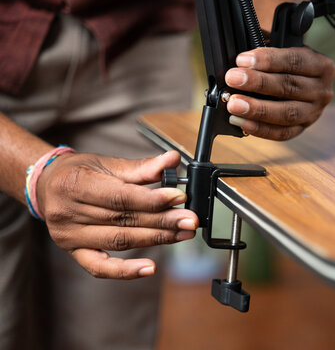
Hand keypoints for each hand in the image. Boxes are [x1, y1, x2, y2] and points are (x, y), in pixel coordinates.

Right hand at [36, 150, 198, 279]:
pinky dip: (126, 271)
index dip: (153, 200)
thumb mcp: (108, 163)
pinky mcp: (74, 253)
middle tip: (190, 220)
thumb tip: (173, 161)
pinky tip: (150, 268)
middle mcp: (68, 213)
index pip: (121, 197)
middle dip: (162, 221)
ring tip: (182, 234)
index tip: (179, 198)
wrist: (48, 185)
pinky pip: (100, 268)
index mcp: (76, 184)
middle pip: (124, 220)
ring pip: (119, 241)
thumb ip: (142, 167)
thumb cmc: (80, 172)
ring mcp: (69, 236)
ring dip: (155, 240)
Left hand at [225, 46, 334, 140]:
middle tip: (233, 79)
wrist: (301, 81)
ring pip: (287, 113)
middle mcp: (322, 90)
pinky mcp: (302, 129)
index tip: (242, 60)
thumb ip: (266, 44)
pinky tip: (241, 121)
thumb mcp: (282, 45)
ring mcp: (314, 112)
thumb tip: (242, 56)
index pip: (295, 61)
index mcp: (322, 65)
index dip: (268, 60)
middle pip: (290, 87)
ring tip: (234, 105)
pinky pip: (282, 132)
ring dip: (258, 109)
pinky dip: (260, 128)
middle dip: (258, 83)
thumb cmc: (287, 62)